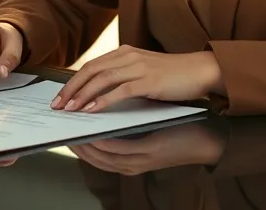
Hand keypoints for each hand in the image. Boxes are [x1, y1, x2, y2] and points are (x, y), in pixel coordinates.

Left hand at [52, 46, 220, 113]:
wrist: (201, 70)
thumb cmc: (174, 75)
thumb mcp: (144, 71)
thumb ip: (124, 77)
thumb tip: (98, 94)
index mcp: (125, 52)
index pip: (91, 66)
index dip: (73, 81)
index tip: (60, 97)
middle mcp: (129, 56)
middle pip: (90, 71)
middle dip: (71, 89)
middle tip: (57, 106)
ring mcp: (139, 66)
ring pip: (101, 79)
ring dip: (82, 96)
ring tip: (70, 110)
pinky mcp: (149, 80)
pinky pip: (120, 90)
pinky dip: (103, 101)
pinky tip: (93, 111)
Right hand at [70, 123, 225, 174]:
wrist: (206, 138)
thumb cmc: (178, 130)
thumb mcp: (148, 127)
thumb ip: (128, 119)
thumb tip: (108, 100)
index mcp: (129, 158)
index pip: (96, 154)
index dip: (78, 142)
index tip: (64, 125)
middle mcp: (130, 164)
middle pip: (94, 158)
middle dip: (73, 143)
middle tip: (59, 124)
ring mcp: (138, 161)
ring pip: (102, 158)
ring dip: (82, 144)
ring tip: (68, 126)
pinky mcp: (148, 155)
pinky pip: (119, 152)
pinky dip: (103, 145)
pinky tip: (92, 134)